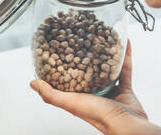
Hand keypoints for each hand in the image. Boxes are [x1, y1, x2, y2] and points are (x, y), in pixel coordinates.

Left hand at [30, 41, 160, 134]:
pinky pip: (125, 67)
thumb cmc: (99, 117)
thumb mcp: (71, 103)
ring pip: (107, 65)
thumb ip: (51, 95)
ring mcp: (109, 88)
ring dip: (106, 51)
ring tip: (103, 36)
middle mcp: (94, 91)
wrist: (127, 125)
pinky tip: (125, 42)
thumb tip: (32, 83)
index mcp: (79, 95)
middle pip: (89, 67)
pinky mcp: (124, 86)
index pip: (69, 74)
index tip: (62, 44)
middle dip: (87, 52)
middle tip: (84, 35)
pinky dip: (125, 55)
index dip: (65, 60)